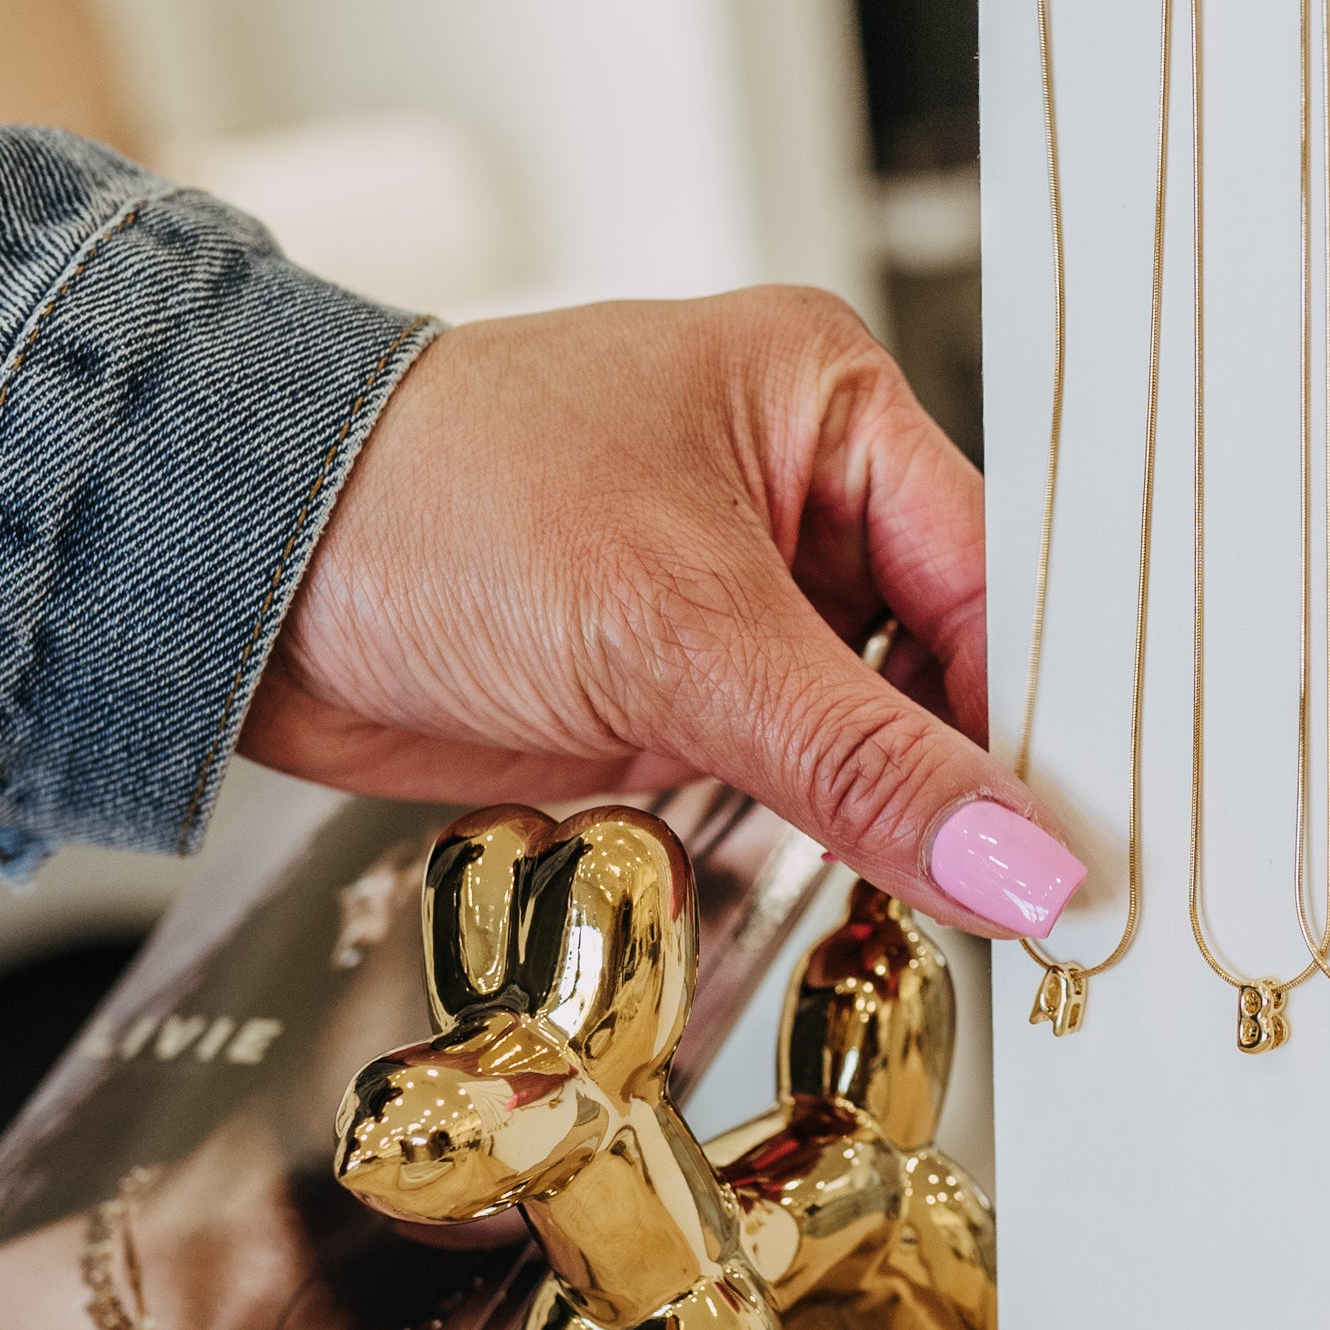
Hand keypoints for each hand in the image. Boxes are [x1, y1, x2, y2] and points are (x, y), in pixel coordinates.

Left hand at [241, 290, 1084, 943]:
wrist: (232, 580)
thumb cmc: (427, 505)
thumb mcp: (677, 632)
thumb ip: (864, 762)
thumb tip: (1024, 864)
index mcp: (823, 404)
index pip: (991, 575)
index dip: (1045, 714)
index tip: (1097, 842)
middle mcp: (791, 495)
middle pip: (943, 665)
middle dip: (978, 786)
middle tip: (1056, 912)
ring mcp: (726, 604)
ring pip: (867, 740)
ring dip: (895, 829)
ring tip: (979, 925)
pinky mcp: (664, 697)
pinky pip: (783, 787)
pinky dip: (814, 851)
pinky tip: (871, 910)